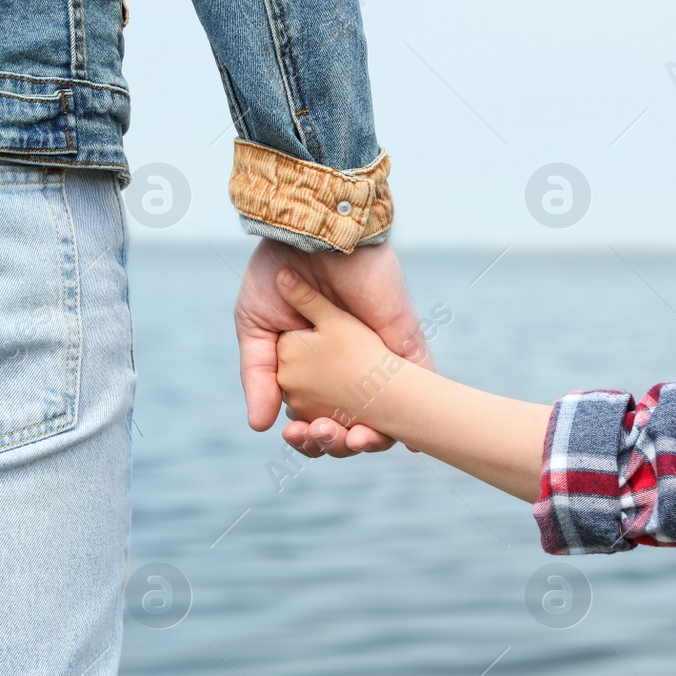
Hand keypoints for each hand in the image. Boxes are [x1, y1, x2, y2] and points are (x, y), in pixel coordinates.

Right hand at [235, 238, 433, 457]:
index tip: (297, 436)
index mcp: (312, 369)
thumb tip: (259, 426)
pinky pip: (419, 383)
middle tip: (321, 436)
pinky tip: (410, 441)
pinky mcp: (403, 342)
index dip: (308, 436)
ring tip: (352, 441)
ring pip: (384, 416)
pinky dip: (416, 416)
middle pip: (349, 424)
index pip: (313, 417)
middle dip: (336, 443)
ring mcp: (378, 358)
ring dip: (370, 439)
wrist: (310, 232)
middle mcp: (347, 369)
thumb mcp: (256, 328)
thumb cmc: (278, 271)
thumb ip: (258, 375)